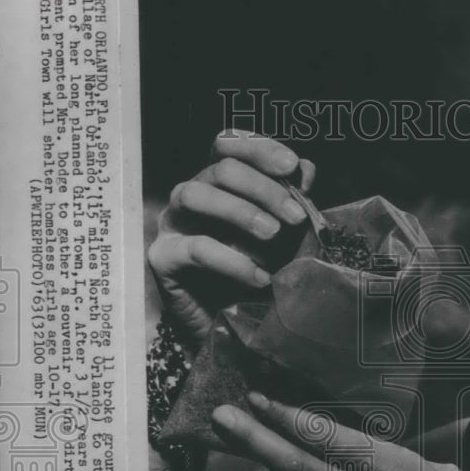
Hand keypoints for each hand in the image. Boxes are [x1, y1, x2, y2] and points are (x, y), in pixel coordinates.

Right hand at [147, 130, 315, 350]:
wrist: (229, 325)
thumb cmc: (256, 271)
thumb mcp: (284, 235)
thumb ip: (293, 201)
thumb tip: (306, 170)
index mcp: (218, 183)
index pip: (228, 145)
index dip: (258, 148)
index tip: (291, 165)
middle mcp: (191, 194)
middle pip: (220, 169)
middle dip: (263, 188)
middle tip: (294, 217)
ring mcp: (172, 223)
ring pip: (196, 195)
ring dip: (240, 212)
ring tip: (273, 235)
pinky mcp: (163, 257)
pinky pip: (194, 248)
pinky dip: (232, 260)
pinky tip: (260, 276)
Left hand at [210, 393, 469, 470]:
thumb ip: (416, 453)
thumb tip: (405, 438)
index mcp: (390, 470)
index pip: (327, 439)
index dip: (289, 418)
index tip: (261, 399)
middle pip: (294, 464)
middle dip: (254, 438)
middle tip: (222, 417)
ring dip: (265, 457)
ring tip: (235, 434)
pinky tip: (276, 464)